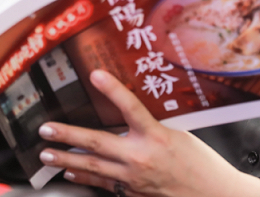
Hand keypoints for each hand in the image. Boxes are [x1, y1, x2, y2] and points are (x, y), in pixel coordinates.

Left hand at [37, 70, 259, 196]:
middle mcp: (141, 158)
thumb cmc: (201, 165)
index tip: (95, 75)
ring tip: (46, 155)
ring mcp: (134, 179)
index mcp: (157, 137)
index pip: (130, 107)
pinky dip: (84, 179)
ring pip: (92, 169)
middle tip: (47, 129)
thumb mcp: (179, 135)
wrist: (213, 195)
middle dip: (68, 136)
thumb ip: (152, 128)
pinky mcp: (133, 194)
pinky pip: (103, 185)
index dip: (112, 90)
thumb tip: (130, 117)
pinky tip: (71, 175)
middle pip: (97, 144)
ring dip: (66, 161)